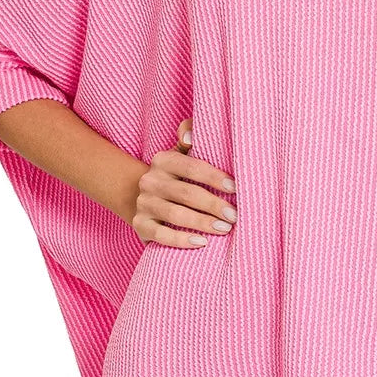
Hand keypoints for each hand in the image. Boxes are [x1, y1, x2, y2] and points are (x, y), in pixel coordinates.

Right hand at [131, 117, 236, 246]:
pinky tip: (201, 242)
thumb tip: (189, 136)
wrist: (142, 197)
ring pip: (175, 214)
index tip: (236, 188)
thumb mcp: (182, 153)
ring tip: (224, 229)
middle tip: (234, 216)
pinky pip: (162, 235)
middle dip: (214, 205)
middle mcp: (150, 180)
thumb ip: (189, 135)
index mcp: (163, 160)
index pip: (192, 167)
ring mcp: (143, 203)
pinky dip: (182, 240)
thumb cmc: (176, 176)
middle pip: (187, 193)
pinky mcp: (140, 225)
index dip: (215, 177)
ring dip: (203, 223)